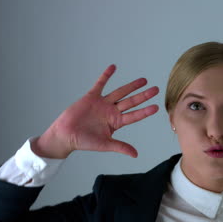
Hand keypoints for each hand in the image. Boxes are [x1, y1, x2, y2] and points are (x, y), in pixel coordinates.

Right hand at [33, 64, 158, 157]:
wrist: (66, 135)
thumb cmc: (84, 141)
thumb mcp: (105, 144)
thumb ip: (120, 147)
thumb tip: (135, 155)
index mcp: (116, 122)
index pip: (134, 115)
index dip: (145, 111)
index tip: (156, 107)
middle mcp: (112, 111)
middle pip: (131, 102)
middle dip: (143, 95)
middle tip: (156, 89)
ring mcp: (102, 103)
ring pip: (120, 92)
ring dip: (131, 86)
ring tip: (144, 80)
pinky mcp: (91, 97)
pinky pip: (100, 84)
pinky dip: (106, 76)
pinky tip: (113, 67)